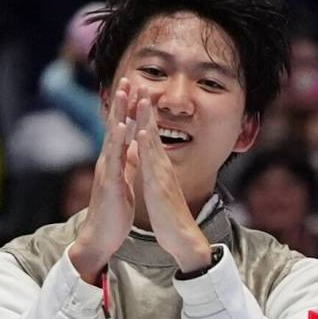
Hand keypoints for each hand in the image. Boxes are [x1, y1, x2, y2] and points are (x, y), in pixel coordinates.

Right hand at [68, 88, 144, 276]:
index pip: (121, 130)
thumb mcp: (123, 183)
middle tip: (128, 78)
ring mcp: (107, 170)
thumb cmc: (112, 212)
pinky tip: (122, 126)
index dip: (128, 109)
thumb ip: (126, 166)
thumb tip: (132, 151)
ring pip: (113, 136)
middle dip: (122, 102)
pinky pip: (115, 157)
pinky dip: (118, 140)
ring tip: (124, 93)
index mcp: (114, 162)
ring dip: (119, 113)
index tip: (134, 89)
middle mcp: (108, 161)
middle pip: (115, 125)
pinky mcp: (109, 182)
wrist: (100, 237)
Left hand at [123, 78, 213, 271]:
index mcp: (158, 165)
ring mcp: (161, 173)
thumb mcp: (159, 186)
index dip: (143, 113)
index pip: (149, 133)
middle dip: (145, 105)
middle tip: (140, 82)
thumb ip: (154, 170)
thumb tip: (149, 158)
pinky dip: (146, 146)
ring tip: (142, 96)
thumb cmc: (169, 214)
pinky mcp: (159, 185)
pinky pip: (151, 162)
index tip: (136, 93)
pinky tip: (141, 132)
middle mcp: (161, 164)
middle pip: (152, 129)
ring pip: (153, 140)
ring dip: (146, 118)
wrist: (181, 236)